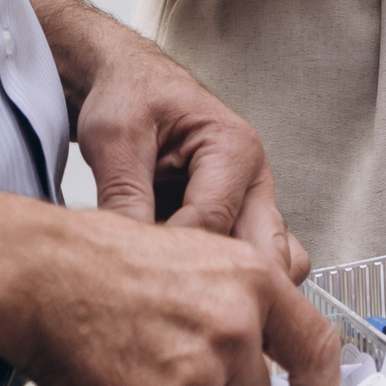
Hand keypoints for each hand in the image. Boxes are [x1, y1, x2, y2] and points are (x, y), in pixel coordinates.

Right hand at [7, 205, 340, 385]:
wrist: (41, 275)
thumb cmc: (103, 261)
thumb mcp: (197, 255)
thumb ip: (240, 302)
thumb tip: (261, 348)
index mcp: (254, 282)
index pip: (315, 348)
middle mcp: (236, 328)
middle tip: (165, 362)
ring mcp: (200, 375)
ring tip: (135, 369)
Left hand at [75, 35, 307, 281]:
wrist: (132, 83)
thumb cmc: (132, 96)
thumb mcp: (116, 137)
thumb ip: (125, 194)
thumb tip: (128, 255)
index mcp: (234, 149)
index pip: (214, 222)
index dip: (172, 256)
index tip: (134, 274)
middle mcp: (253, 179)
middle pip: (268, 253)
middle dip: (226, 285)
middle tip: (174, 302)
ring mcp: (249, 204)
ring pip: (269, 263)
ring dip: (234, 286)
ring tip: (181, 296)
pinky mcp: (236, 221)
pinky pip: (249, 264)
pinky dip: (227, 283)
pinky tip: (183, 284)